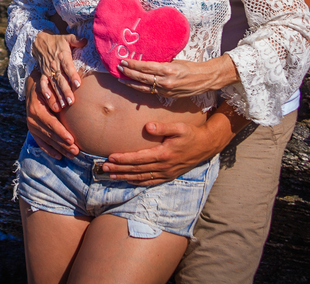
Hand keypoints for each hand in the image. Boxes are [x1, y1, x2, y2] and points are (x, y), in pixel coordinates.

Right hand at [25, 75, 78, 158]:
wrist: (33, 88)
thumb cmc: (46, 86)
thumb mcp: (50, 88)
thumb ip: (55, 97)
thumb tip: (62, 107)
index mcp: (36, 110)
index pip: (51, 123)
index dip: (61, 132)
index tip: (72, 140)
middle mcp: (32, 120)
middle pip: (50, 135)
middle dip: (63, 144)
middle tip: (76, 151)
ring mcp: (32, 126)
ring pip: (47, 141)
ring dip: (60, 149)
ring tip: (72, 155)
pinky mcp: (33, 131)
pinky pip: (41, 143)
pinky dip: (50, 150)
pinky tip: (59, 156)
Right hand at [32, 30, 85, 107]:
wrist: (40, 42)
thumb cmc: (57, 41)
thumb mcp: (67, 38)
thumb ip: (76, 40)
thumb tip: (85, 40)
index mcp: (62, 56)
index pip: (68, 67)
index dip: (73, 75)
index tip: (78, 84)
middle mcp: (55, 65)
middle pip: (61, 79)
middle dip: (66, 91)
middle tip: (71, 101)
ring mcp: (48, 70)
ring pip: (53, 84)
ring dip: (58, 95)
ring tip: (63, 105)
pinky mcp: (43, 74)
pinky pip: (42, 83)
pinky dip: (45, 91)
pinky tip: (48, 99)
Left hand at [103, 103, 246, 184]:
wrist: (206, 146)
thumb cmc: (191, 134)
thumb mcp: (179, 127)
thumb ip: (163, 127)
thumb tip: (147, 127)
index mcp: (163, 154)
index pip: (138, 158)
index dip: (123, 159)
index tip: (110, 157)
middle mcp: (163, 166)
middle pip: (136, 170)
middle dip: (119, 169)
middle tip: (103, 168)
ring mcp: (166, 173)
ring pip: (141, 177)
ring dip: (125, 177)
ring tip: (110, 176)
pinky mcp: (169, 176)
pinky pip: (150, 182)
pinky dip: (138, 182)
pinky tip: (129, 181)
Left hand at [119, 54, 237, 98]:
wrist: (203, 79)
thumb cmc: (190, 67)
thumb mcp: (175, 61)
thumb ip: (161, 62)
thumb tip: (147, 60)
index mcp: (167, 69)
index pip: (145, 67)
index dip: (133, 64)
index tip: (123, 61)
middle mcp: (165, 81)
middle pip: (141, 77)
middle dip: (128, 73)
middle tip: (118, 68)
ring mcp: (165, 90)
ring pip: (143, 87)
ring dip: (131, 83)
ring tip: (121, 79)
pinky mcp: (167, 96)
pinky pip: (150, 92)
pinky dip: (140, 88)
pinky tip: (134, 85)